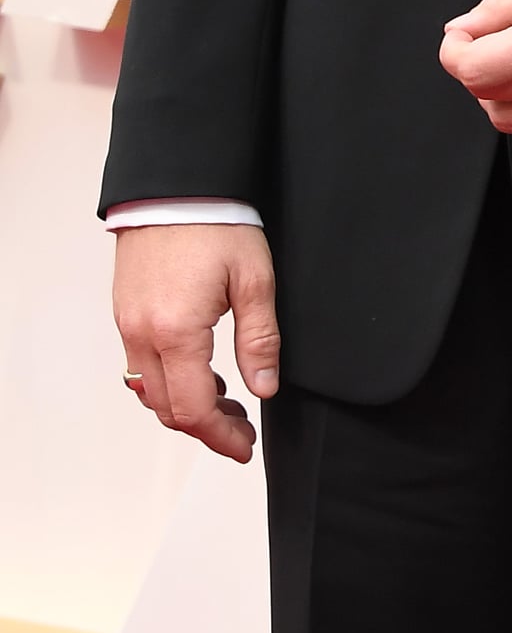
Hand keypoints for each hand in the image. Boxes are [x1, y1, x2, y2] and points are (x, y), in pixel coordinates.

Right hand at [113, 224, 277, 462]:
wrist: (175, 186)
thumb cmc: (216, 223)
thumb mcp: (255, 280)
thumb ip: (260, 340)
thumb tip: (264, 388)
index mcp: (176, 331)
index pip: (192, 409)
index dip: (220, 436)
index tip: (244, 446)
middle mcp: (142, 334)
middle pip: (166, 409)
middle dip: (206, 428)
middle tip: (241, 431)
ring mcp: (128, 324)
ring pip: (150, 391)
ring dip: (185, 406)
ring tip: (227, 402)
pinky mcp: (126, 313)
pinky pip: (141, 366)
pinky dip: (169, 381)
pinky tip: (201, 371)